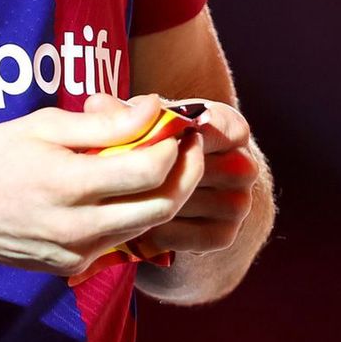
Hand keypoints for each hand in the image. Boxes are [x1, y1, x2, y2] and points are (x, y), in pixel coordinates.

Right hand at [0, 93, 205, 274]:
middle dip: (184, 173)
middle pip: (162, 206)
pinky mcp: (71, 267)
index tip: (177, 123)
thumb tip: (153, 110)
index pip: (150, 170)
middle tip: (185, 145)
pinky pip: (117, 240)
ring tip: (157, 161)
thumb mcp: (42, 126)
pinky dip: (130, 213)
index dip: (175, 144)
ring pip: (145, 226)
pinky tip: (119, 189)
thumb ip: (104, 124)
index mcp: (69, 185)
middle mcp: (78, 228)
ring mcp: (76, 254)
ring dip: (161, 194)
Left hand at [132, 98, 258, 254]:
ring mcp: (239, 202)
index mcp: (231, 128)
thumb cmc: (159, 144)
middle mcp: (244, 164)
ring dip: (156, 204)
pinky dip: (166, 233)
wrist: (174, 191)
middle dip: (158, 172)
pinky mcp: (227, 234)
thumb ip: (122, 112)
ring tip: (120, 201)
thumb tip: (96, 105)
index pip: (220, 128)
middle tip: (119, 176)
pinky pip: (197, 237)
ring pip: (196, 203)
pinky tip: (140, 228)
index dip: (182, 135)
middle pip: (204, 169)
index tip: (151, 141)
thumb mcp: (145, 122)